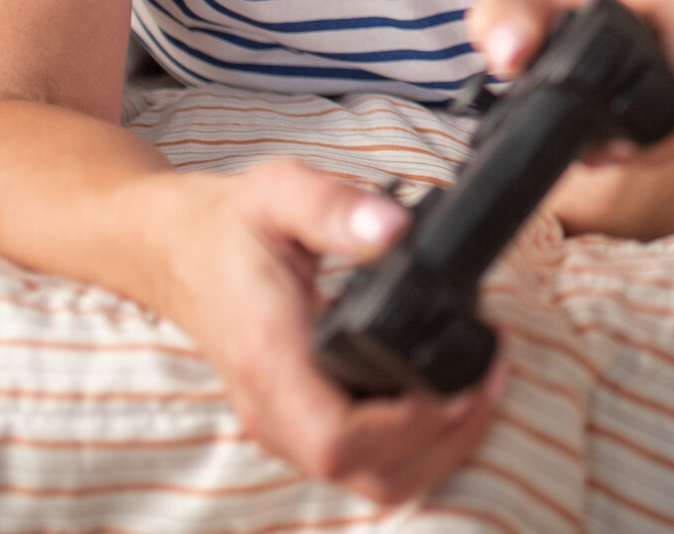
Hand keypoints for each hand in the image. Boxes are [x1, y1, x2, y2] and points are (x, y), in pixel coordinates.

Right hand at [151, 160, 505, 503]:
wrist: (181, 252)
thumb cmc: (231, 226)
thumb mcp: (279, 193)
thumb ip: (335, 207)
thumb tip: (395, 226)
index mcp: (268, 359)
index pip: (336, 438)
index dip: (409, 426)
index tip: (461, 381)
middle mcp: (274, 408)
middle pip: (367, 474)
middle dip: (446, 440)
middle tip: (491, 375)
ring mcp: (285, 424)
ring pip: (370, 480)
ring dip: (440, 448)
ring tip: (483, 384)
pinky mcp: (300, 423)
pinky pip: (363, 462)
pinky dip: (417, 443)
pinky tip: (450, 395)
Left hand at [465, 0, 673, 173]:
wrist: (613, 7)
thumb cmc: (565, 13)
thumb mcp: (519, 9)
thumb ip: (503, 20)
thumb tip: (512, 52)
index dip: (668, 102)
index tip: (619, 142)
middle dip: (671, 138)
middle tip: (622, 155)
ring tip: (639, 149)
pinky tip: (672, 141)